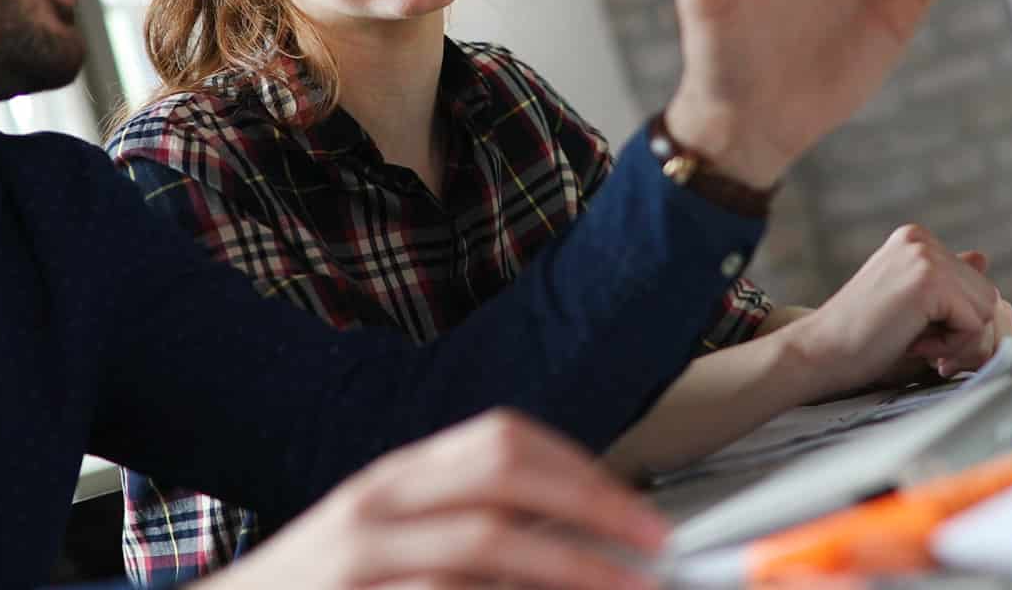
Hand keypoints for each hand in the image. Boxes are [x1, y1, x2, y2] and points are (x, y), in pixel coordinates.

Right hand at [208, 410, 667, 589]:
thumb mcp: (386, 541)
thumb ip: (461, 527)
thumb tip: (577, 539)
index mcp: (395, 478)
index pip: (502, 439)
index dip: (583, 472)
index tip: (639, 515)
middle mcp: (376, 507)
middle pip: (503, 477)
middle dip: (591, 509)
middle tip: (651, 551)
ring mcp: (360, 559)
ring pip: (484, 545)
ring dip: (569, 572)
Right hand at [779, 224, 1010, 399]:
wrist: (820, 351)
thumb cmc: (860, 335)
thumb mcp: (910, 302)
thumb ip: (946, 280)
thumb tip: (983, 257)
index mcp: (914, 239)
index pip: (974, 281)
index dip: (953, 318)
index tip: (916, 331)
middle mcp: (921, 239)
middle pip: (986, 293)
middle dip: (960, 329)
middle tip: (917, 341)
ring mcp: (925, 257)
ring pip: (986, 308)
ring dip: (957, 338)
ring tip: (913, 340)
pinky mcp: (929, 281)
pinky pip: (974, 323)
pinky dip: (950, 345)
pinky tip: (914, 343)